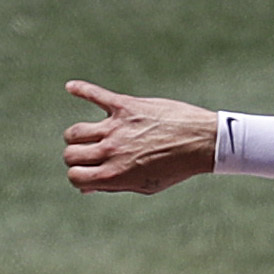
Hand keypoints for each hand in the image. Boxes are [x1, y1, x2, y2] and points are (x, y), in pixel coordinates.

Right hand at [64, 80, 218, 195]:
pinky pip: (95, 95)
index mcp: (115, 175)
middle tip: (90, 154)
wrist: (202, 141)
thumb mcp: (144, 186)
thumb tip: (87, 187)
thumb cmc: (175, 167)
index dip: (78, 175)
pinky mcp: (125, 106)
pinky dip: (80, 89)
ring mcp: (116, 127)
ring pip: (75, 132)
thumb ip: (113, 186)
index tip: (88, 172)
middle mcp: (111, 151)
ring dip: (77, 135)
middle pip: (71, 154)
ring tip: (88, 135)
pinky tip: (71, 87)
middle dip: (75, 157)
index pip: (74, 176)